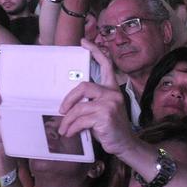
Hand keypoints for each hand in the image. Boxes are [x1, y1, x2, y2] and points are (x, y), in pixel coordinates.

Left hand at [56, 40, 134, 155]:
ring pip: (79, 107)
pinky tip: (70, 133)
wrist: (125, 144)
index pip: (106, 64)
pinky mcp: (105, 116)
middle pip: (84, 86)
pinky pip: (81, 120)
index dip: (95, 51)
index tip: (84, 42)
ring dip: (68, 120)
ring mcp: (110, 104)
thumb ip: (91, 103)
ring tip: (64, 129)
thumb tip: (69, 105)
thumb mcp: (103, 111)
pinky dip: (72, 128)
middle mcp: (112, 93)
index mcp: (112, 89)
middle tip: (61, 110)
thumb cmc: (111, 128)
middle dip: (68, 99)